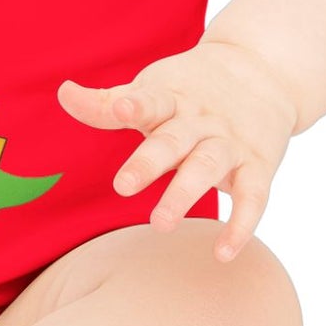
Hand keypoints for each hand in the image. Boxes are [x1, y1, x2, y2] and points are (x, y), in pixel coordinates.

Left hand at [55, 41, 299, 261]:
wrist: (262, 72)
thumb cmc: (189, 89)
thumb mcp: (152, 89)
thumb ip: (106, 104)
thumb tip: (63, 92)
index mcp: (171, 98)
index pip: (151, 100)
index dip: (135, 104)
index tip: (122, 108)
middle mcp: (201, 120)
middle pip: (174, 140)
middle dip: (150, 162)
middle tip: (122, 186)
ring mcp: (230, 143)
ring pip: (208, 167)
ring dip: (186, 194)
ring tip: (160, 224)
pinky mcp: (258, 166)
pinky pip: (254, 197)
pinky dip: (242, 225)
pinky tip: (222, 253)